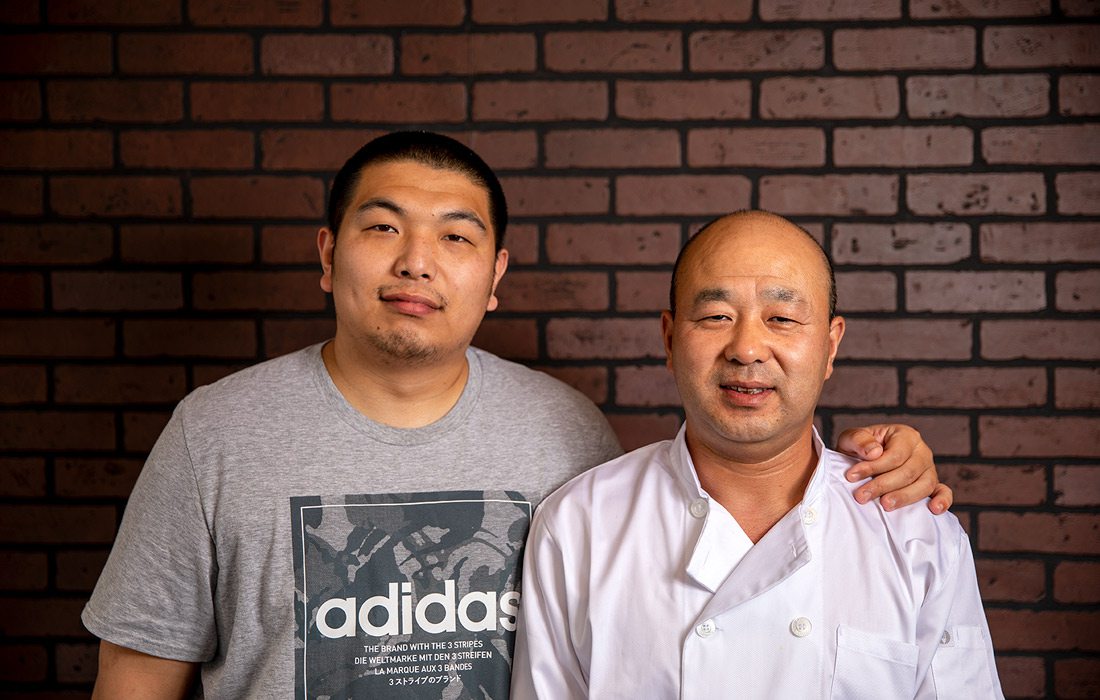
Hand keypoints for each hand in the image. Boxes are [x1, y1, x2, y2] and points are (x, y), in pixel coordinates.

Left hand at [835, 424, 952, 514]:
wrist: (862, 462)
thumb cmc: (859, 449)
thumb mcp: (852, 438)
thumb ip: (859, 440)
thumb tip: (875, 452)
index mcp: (905, 435)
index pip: (895, 454)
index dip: (873, 467)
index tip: (851, 476)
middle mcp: (921, 451)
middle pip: (908, 472)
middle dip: (883, 485)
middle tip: (861, 496)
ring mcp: (930, 469)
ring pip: (924, 485)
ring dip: (904, 497)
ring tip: (884, 505)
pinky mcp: (933, 485)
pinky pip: (943, 492)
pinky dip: (942, 501)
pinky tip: (934, 510)